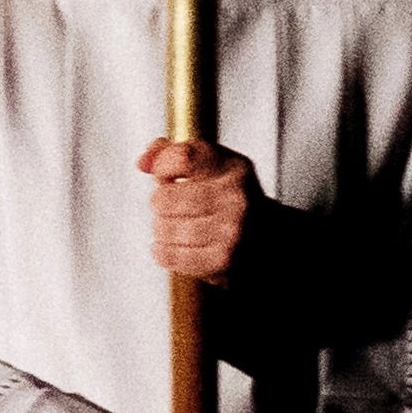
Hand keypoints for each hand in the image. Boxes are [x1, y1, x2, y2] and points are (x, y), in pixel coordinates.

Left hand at [139, 139, 254, 281]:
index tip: (167, 175)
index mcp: (233, 168)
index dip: (163, 167)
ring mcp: (231, 230)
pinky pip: (169, 255)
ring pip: (164, 228)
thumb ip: (171, 153)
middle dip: (160, 203)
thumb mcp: (210, 164)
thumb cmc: (228, 198)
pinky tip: (175, 245)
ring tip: (178, 226)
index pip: (183, 157)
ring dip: (162, 228)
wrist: (267, 237)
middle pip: (164, 198)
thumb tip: (144, 163)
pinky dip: (163, 251)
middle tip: (174, 207)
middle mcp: (236, 197)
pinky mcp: (222, 259)